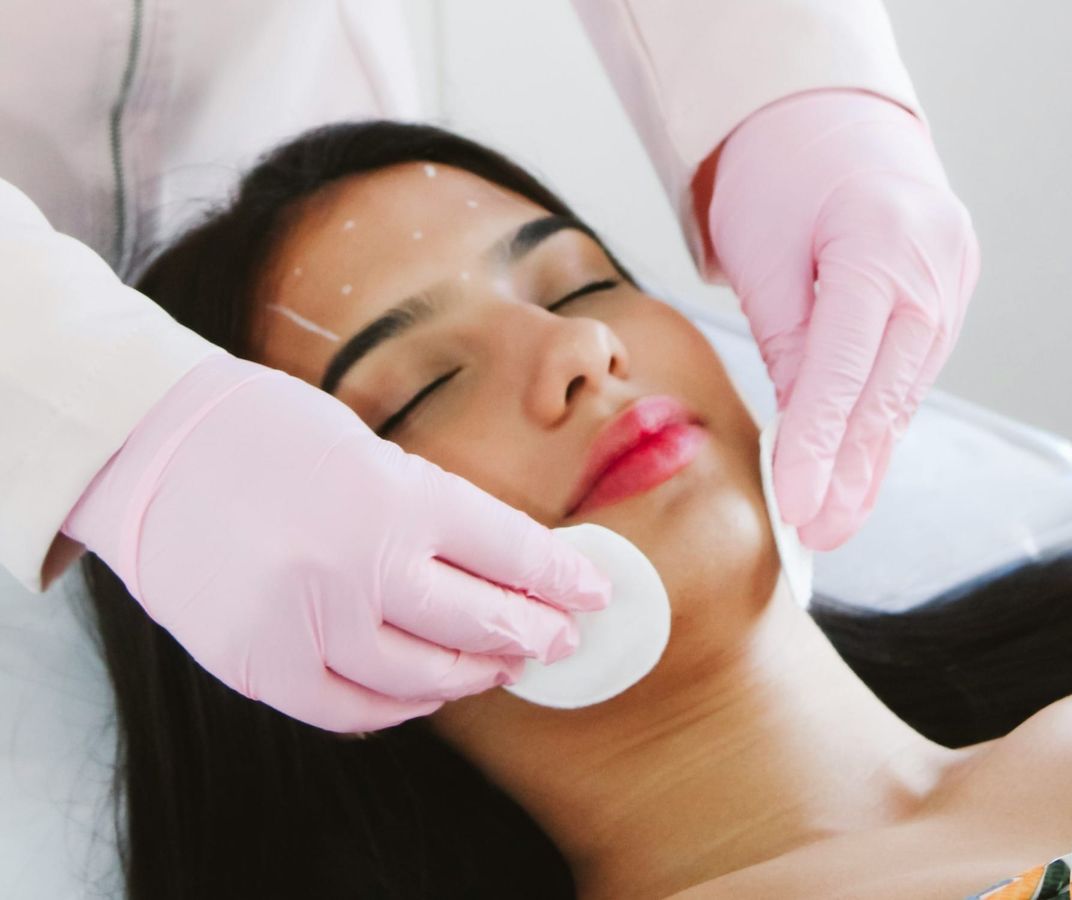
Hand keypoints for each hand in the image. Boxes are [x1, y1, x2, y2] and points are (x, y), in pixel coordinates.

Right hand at [64, 354, 609, 730]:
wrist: (150, 445)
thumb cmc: (269, 433)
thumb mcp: (370, 452)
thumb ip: (431, 517)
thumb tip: (500, 574)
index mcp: (398, 496)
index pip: (512, 552)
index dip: (562, 578)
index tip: (592, 592)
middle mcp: (361, 565)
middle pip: (479, 623)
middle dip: (534, 634)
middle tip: (558, 638)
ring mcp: (307, 622)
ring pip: (422, 680)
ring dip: (473, 676)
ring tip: (499, 667)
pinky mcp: (259, 665)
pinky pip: (350, 709)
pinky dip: (397, 707)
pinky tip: (423, 692)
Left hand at [705, 89, 979, 549]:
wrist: (830, 121)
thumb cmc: (780, 178)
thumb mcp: (766, 257)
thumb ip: (790, 346)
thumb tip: (803, 441)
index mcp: (884, 244)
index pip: (846, 370)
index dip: (820, 446)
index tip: (795, 504)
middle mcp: (934, 270)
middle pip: (888, 392)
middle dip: (852, 472)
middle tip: (818, 534)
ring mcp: (950, 286)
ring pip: (903, 392)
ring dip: (869, 460)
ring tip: (835, 521)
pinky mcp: (944, 301)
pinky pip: (907, 374)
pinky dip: (880, 424)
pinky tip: (860, 471)